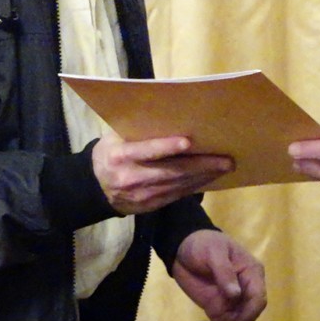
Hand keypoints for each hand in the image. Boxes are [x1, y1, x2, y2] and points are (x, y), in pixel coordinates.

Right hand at [92, 134, 232, 214]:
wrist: (94, 187)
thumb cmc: (110, 153)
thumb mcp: (115, 137)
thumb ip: (138, 130)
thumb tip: (170, 115)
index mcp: (121, 156)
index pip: (146, 151)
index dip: (166, 147)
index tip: (188, 142)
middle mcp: (132, 177)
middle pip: (171, 171)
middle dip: (201, 165)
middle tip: (225, 159)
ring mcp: (142, 195)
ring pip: (178, 185)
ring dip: (204, 176)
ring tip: (224, 167)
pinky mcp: (151, 206)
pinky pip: (177, 195)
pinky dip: (195, 186)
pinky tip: (209, 178)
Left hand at [172, 230, 266, 320]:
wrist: (183, 247)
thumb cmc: (203, 244)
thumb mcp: (214, 253)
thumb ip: (224, 273)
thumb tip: (236, 295)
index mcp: (251, 273)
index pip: (258, 298)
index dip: (249, 313)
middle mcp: (246, 289)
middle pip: (249, 315)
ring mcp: (233, 300)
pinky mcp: (219, 307)